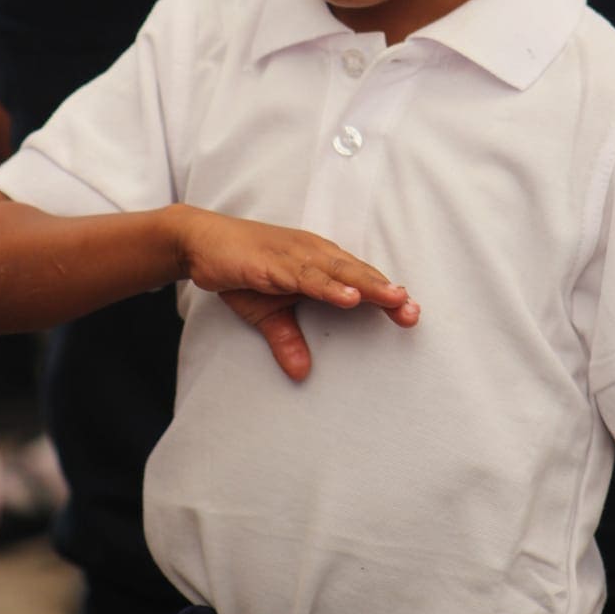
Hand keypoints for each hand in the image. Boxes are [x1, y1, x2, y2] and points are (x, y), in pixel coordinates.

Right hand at [179, 206, 418, 375]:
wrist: (202, 241)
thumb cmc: (240, 267)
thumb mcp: (265, 313)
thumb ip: (287, 339)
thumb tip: (303, 372)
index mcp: (316, 261)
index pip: (357, 279)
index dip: (384, 295)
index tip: (410, 313)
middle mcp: (312, 253)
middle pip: (357, 273)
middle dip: (386, 292)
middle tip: (413, 311)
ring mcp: (293, 255)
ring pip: (338, 272)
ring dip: (367, 286)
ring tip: (393, 300)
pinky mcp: (273, 262)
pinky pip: (305, 275)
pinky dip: (328, 286)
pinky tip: (348, 297)